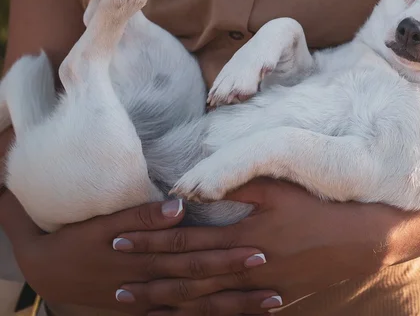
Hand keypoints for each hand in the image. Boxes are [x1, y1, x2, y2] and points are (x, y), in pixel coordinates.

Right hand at [0, 192, 275, 314]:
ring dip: (234, 308)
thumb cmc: (81, 238)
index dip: (226, 255)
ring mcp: (152, 301)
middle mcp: (154, 283)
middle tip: (275, 285)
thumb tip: (179, 206)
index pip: (195, 256)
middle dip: (240, 287)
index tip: (259, 251)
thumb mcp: (105, 221)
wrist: (51, 268)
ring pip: (199, 308)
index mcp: (148, 257)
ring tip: (271, 305)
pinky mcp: (148, 311)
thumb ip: (144, 214)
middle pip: (203, 286)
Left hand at [115, 178, 409, 314]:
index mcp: (244, 235)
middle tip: (114, 285)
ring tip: (140, 308)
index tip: (119, 241)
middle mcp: (246, 266)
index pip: (186, 239)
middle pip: (188, 276)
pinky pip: (232, 314)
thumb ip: (239, 182)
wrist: (360, 240)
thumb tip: (198, 182)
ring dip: (170, 304)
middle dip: (150, 279)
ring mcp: (259, 289)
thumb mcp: (281, 188)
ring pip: (206, 301)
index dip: (151, 241)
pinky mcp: (274, 301)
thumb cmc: (320, 207)